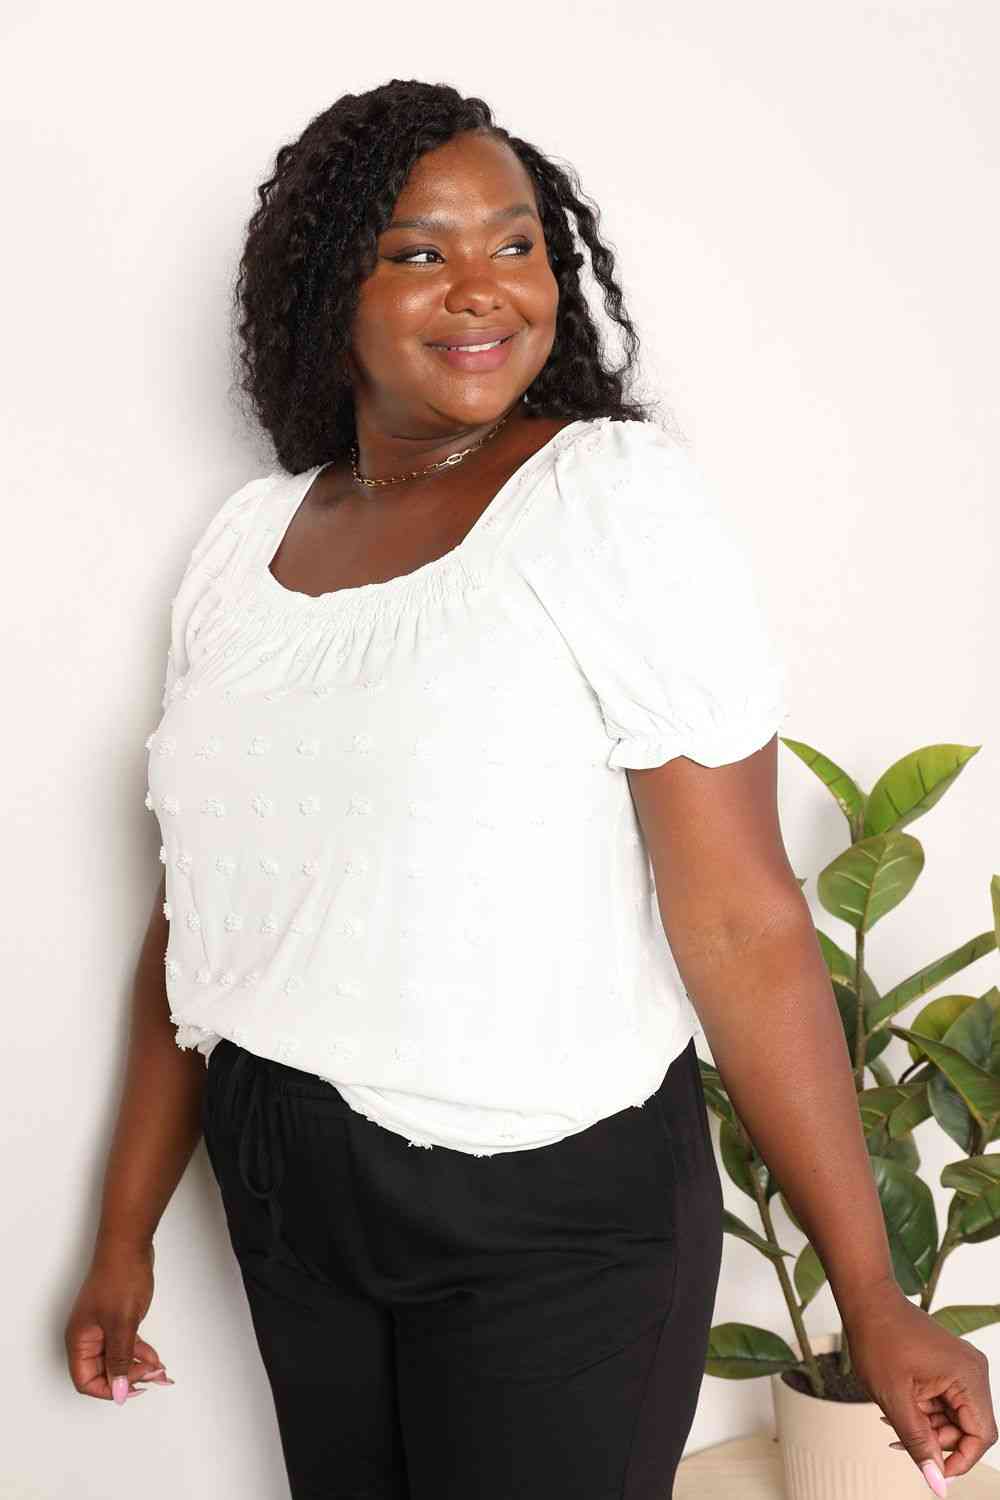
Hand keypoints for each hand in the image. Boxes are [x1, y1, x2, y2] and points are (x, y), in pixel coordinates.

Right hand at [64, 1242, 174, 1403]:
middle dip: (127, 1378)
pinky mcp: (115, 1319)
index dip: (109, 1389)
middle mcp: (87, 1337)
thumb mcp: (122, 1324)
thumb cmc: (120, 1278)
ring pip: (116, 1359)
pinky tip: (155, 1358)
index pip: (86, 1381)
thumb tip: (119, 1391)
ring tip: (159, 1370)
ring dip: (137, 1367)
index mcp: (79, 1341)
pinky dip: (139, 1353)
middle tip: (152, 1377)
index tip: (133, 1389)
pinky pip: (124, 1345)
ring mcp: (101, 1327)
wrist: (129, 1246)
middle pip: (102, 1372)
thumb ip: (120, 1360)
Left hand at [844, 1282, 996, 1492]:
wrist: (866, 1300)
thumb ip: (919, 1443)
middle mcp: (972, 1371)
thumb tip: (937, 1484)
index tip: (932, 1470)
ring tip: (893, 1421)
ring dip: (926, 1426)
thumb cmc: (878, 1337)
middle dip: (936, 1440)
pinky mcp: (949, 1366)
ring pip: (954, 1417)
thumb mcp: (895, 1399)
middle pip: (968, 1428)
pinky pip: (945, 1401)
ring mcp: (961, 1367)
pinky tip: (899, 1408)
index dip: (959, 1461)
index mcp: (968, 1376)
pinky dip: (924, 1411)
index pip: (981, 1436)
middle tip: (901, 1439)